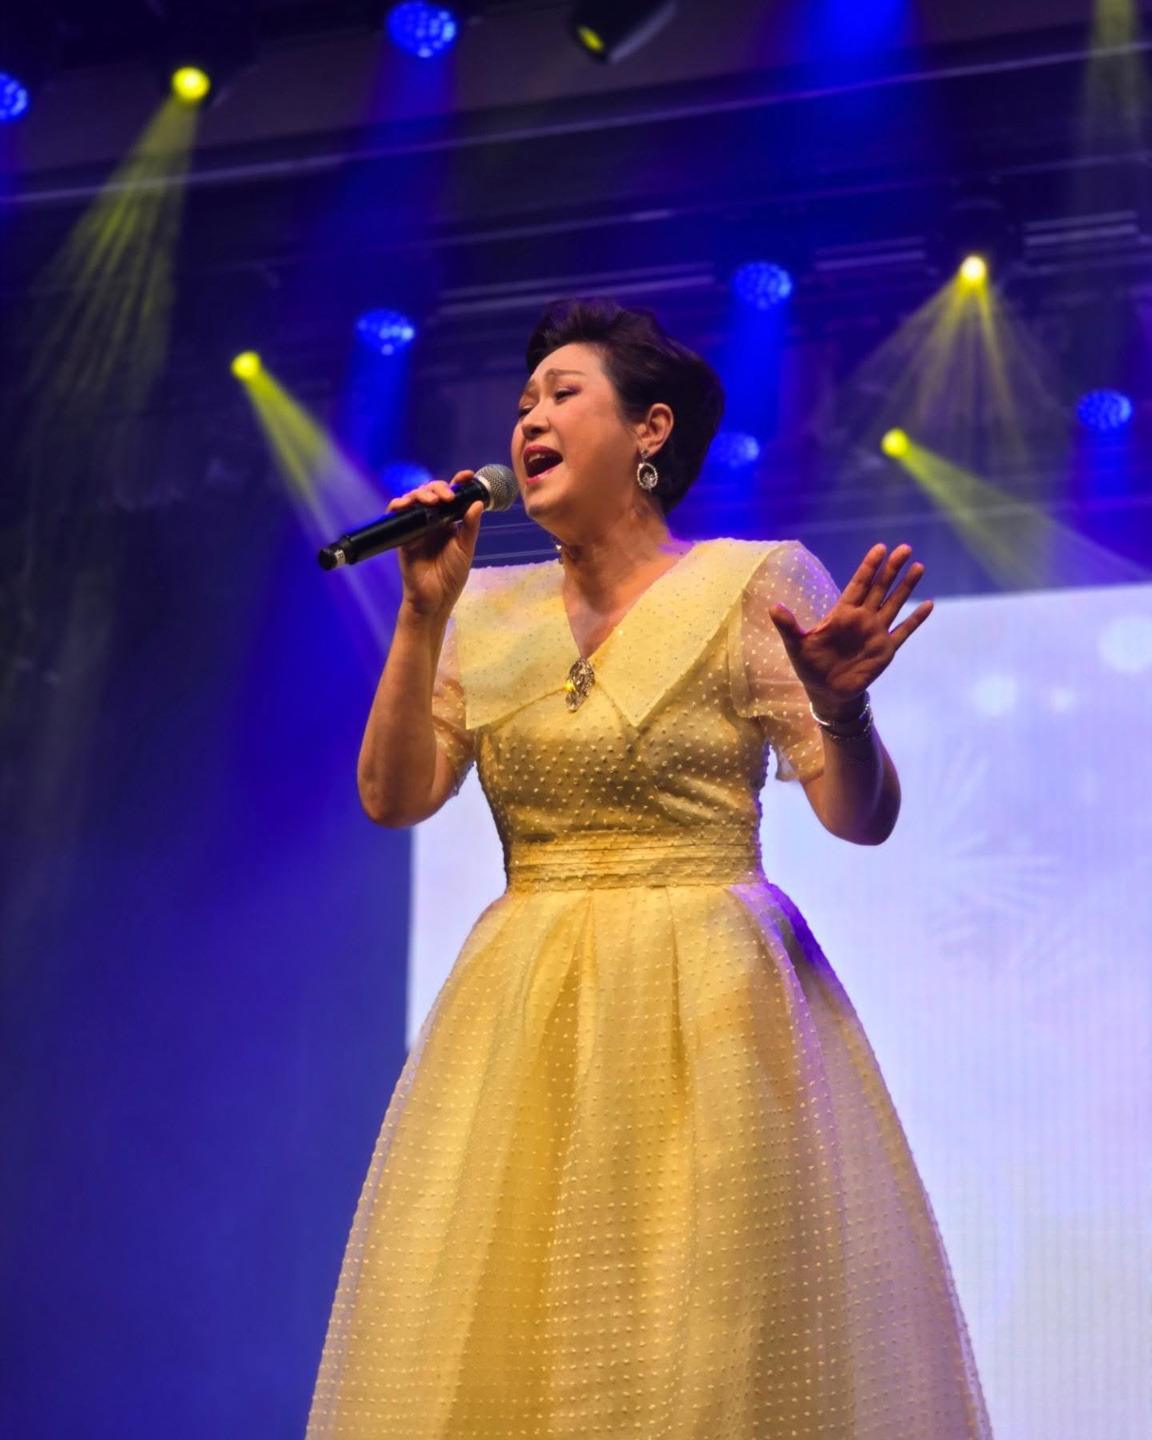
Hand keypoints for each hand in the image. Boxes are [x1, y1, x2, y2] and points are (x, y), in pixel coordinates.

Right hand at [387, 471, 482, 621]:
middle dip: (438, 488)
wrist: (433, 599)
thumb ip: (469, 526)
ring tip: (432, 501)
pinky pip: (396, 514)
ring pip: (414, 499)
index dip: (458, 482)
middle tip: (447, 497)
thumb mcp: (465, 549)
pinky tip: (406, 504)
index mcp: (448, 522)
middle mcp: (431, 521)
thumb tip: (477, 503)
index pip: (451, 496)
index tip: (467, 475)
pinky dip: (399, 504)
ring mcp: (416, 526)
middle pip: (431, 493)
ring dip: (421, 493)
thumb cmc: (450, 577)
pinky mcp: (401, 535)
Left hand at [768, 544, 932, 716]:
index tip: (880, 548)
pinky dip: (915, 620)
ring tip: (919, 566)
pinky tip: (928, 604)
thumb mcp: (796, 644)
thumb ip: (788, 625)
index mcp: (842, 613)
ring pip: (894, 604)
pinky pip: (903, 631)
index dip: (869, 567)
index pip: (858, 584)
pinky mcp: (885, 650)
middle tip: (905, 548)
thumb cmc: (810, 666)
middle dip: (892, 569)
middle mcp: (862, 619)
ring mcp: (875, 633)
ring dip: (906, 587)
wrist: (826, 692)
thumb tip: (773, 607)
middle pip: (880, 588)